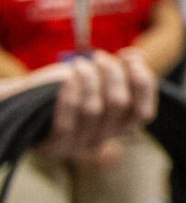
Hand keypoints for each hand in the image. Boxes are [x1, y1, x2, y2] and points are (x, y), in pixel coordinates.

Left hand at [13, 50, 158, 163]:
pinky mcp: (55, 146)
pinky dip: (69, 96)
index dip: (142, 83)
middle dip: (112, 73)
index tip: (129, 57)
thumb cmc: (65, 88)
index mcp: (120, 127)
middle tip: (98, 55)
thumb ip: (121, 71)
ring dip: (88, 79)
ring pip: (94, 109)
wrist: (24, 105)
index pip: (144, 113)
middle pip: (119, 104)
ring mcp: (79, 146)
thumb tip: (138, 57)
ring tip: (77, 63)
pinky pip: (67, 123)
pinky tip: (67, 78)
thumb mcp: (97, 79)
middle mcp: (103, 140)